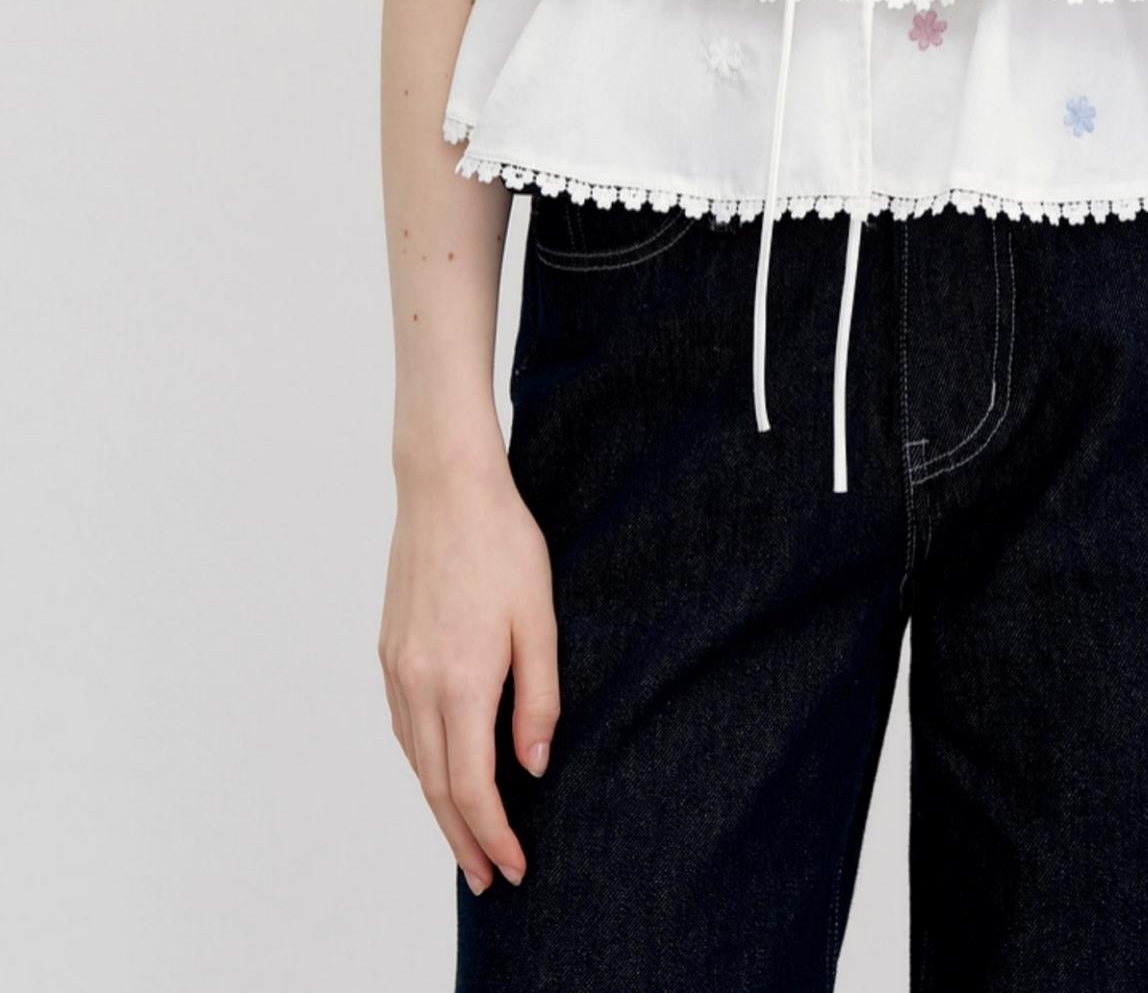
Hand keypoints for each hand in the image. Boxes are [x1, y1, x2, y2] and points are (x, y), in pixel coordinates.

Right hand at [378, 456, 560, 894]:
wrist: (445, 487)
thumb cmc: (503, 543)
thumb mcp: (540, 618)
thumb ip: (539, 697)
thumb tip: (533, 764)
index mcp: (462, 682)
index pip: (473, 786)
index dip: (493, 835)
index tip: (513, 867)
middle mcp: (420, 685)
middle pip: (437, 788)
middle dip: (463, 840)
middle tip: (486, 879)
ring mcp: (397, 669)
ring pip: (415, 761)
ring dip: (440, 807)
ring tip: (467, 837)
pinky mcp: (388, 651)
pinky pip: (403, 727)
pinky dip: (422, 763)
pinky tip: (441, 770)